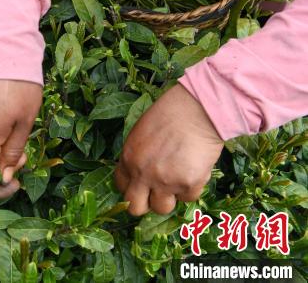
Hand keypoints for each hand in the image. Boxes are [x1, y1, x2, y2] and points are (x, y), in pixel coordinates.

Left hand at [114, 84, 223, 215]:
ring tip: (177, 180)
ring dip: (169, 198)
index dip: (131, 189)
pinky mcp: (188, 184)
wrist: (196, 110)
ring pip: (162, 209)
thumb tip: (138, 175)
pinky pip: (188, 198)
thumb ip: (136, 157)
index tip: (141, 186)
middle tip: (156, 193)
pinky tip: (193, 170)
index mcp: (128, 159)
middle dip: (145, 204)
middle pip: (136, 208)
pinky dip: (191, 189)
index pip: (121, 187)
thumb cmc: (169, 115)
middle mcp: (143, 174)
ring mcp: (165, 182)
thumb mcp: (140, 134)